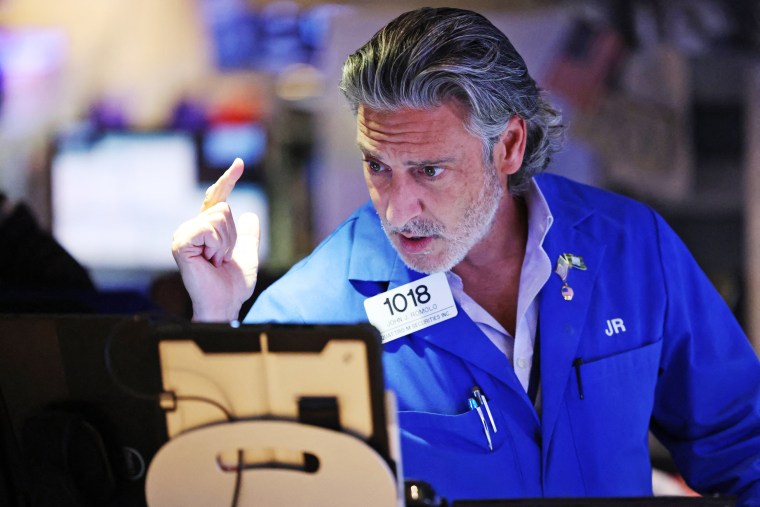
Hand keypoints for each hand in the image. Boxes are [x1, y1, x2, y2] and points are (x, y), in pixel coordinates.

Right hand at [171, 158, 259, 320]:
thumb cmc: (233, 286)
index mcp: (204, 230)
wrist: (225, 305)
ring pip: (220, 216)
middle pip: (224, 208)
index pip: (218, 198)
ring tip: (216, 261)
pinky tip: (209, 262)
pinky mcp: (180, 242)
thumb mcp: (247, 255)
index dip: (228, 179)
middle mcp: (191, 228)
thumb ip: (248, 236)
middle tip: (223, 259)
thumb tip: (251, 215)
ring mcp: (183, 234)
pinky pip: (210, 227)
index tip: (239, 162)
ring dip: (227, 243)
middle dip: (233, 236)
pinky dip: (218, 246)